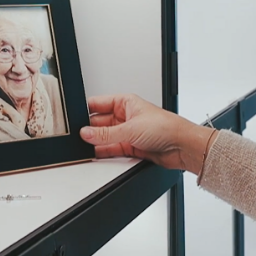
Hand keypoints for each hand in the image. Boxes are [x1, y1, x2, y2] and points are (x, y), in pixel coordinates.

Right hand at [80, 94, 216, 173]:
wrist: (182, 146)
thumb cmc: (166, 127)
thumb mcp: (130, 128)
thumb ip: (106, 134)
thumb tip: (86, 133)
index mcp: (125, 102)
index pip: (98, 104)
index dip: (85, 111)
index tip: (73, 119)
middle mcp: (126, 116)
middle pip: (100, 122)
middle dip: (90, 129)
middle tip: (78, 136)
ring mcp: (128, 132)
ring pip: (105, 136)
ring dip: (97, 142)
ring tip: (85, 146)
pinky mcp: (131, 147)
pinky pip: (112, 148)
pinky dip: (104, 151)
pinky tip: (96, 153)